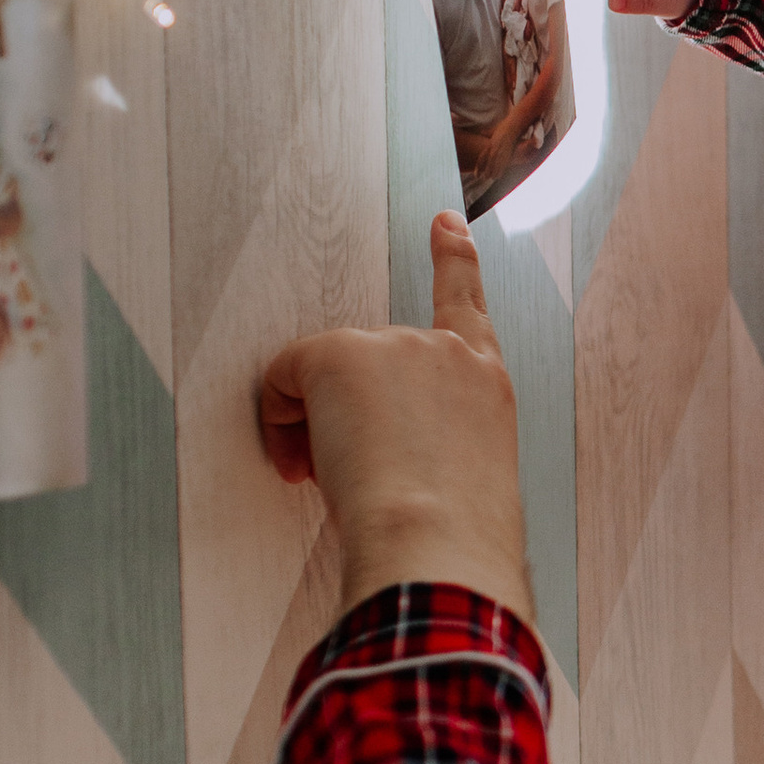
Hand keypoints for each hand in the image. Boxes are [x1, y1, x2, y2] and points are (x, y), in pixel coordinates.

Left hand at [258, 212, 535, 624]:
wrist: (436, 540)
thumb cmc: (452, 534)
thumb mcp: (465, 479)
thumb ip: (434, 446)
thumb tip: (372, 460)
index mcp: (484, 383)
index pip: (468, 304)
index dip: (454, 258)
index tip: (445, 223)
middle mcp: (444, 351)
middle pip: (367, 362)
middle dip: (346, 414)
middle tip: (342, 476)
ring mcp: (394, 346)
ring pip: (324, 378)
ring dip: (315, 426)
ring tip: (336, 482)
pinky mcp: (340, 355)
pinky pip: (282, 379)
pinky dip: (278, 420)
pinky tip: (302, 463)